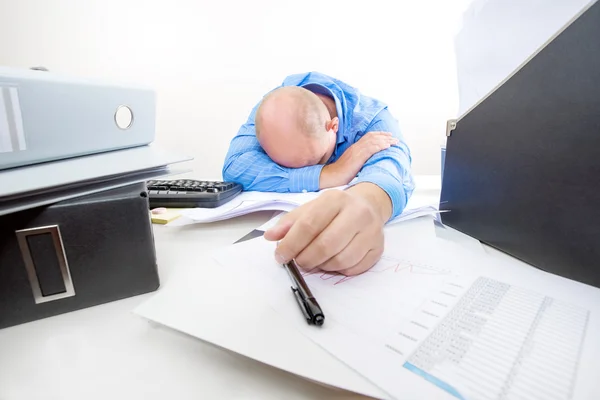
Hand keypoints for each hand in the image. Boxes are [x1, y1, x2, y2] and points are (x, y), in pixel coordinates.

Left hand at [263, 186, 385, 275]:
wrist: (369, 205)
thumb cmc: (334, 209)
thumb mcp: (310, 208)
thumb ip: (289, 222)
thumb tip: (270, 236)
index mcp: (335, 199)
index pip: (309, 224)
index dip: (291, 244)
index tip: (280, 256)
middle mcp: (356, 213)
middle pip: (325, 245)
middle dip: (306, 259)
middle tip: (298, 262)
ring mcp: (371, 231)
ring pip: (340, 260)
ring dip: (322, 266)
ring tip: (316, 260)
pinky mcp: (378, 248)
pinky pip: (353, 269)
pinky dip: (338, 270)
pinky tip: (332, 261)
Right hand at [320, 131, 397, 188]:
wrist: (332, 175)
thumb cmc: (341, 173)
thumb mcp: (352, 163)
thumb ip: (359, 159)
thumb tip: (368, 161)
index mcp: (354, 147)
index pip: (368, 137)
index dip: (379, 135)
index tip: (388, 136)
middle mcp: (356, 147)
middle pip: (372, 137)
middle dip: (385, 136)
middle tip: (394, 138)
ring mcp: (356, 151)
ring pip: (373, 141)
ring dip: (385, 141)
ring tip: (394, 142)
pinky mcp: (357, 157)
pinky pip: (370, 149)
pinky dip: (380, 146)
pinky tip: (387, 146)